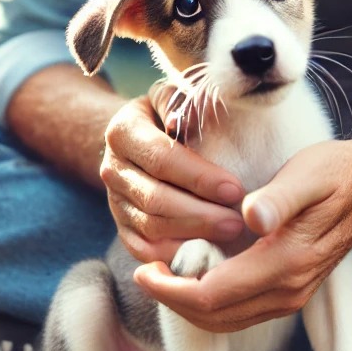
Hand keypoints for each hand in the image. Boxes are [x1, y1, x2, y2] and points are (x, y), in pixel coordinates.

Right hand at [99, 93, 245, 263]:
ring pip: (151, 228)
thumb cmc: (167, 112)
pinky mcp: (122, 227)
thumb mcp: (171, 94)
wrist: (137, 138)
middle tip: (238, 221)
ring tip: (230, 236)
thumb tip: (189, 119)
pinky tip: (204, 253)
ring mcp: (114, 202)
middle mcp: (113, 168)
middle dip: (200, 214)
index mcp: (123, 131)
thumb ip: (181, 101)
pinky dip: (173, 255)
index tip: (235, 189)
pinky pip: (145, 249)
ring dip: (192, 236)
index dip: (199, 177)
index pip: (162, 158)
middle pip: (156, 199)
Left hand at [132, 135, 351, 332]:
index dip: (173, 288)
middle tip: (143, 274)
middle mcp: (291, 287)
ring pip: (228, 318)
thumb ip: (279, 198)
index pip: (215, 293)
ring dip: (191, 304)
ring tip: (162, 275)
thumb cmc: (336, 170)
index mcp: (289, 260)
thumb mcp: (308, 173)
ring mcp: (294, 292)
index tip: (143, 269)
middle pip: (216, 315)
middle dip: (174, 300)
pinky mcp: (293, 288)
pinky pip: (243, 310)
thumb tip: (250, 216)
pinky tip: (195, 275)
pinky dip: (212, 301)